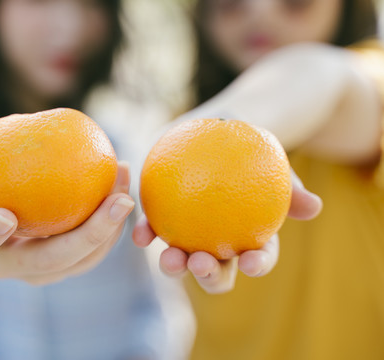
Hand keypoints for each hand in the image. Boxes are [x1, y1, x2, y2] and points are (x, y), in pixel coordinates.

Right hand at [0, 161, 133, 284]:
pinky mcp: (70, 264)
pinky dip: (114, 222)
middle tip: (118, 201)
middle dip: (88, 236)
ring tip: (126, 189)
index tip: (6, 216)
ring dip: (112, 227)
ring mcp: (44, 270)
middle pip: (49, 263)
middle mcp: (12, 267)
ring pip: (82, 261)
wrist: (12, 194)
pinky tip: (124, 188)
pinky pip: (97, 249)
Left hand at [132, 170, 321, 293]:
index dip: (256, 265)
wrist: (217, 130)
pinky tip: (141, 234)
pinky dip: (146, 234)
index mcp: (248, 238)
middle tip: (200, 262)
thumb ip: (291, 186)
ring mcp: (187, 234)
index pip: (257, 258)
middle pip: (215, 272)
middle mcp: (217, 244)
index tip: (250, 262)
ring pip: (181, 259)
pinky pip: (152, 229)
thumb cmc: (251, 151)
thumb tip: (314, 207)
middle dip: (208, 276)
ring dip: (173, 265)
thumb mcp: (274, 162)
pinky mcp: (161, 218)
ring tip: (168, 257)